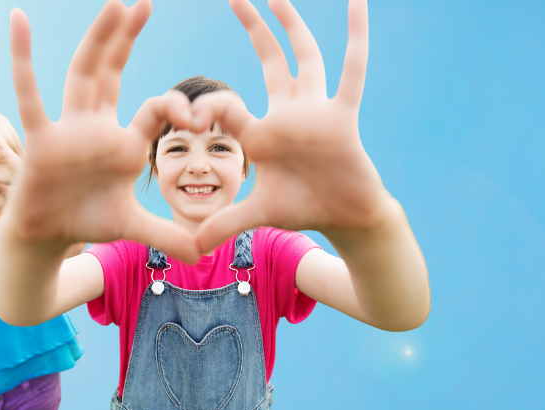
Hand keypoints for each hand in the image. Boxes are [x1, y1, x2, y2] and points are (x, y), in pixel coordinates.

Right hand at [1, 0, 203, 261]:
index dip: (176, 108)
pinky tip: (18, 22)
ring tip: (113, 4)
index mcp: (123, 142)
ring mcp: (67, 128)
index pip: (154, 110)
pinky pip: (29, 93)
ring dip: (98, 39)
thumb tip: (203, 254)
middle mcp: (96, 126)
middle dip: (126, 38)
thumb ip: (167, 235)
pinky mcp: (40, 138)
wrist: (46, 237)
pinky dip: (23, 58)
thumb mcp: (133, 227)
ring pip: (83, 75)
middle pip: (113, 72)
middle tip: (141, 2)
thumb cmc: (86, 221)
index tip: (198, 115)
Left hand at [192, 0, 395, 251]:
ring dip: (291, 23)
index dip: (205, 109)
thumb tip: (193, 249)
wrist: (347, 218)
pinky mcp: (342, 116)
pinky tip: (358, 3)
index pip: (226, 106)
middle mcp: (287, 112)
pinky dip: (356, 36)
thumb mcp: (260, 215)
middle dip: (253, 28)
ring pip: (304, 56)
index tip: (186, 116)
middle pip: (269, 59)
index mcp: (262, 132)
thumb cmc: (304, 209)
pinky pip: (353, 70)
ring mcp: (316, 110)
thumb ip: (226, 224)